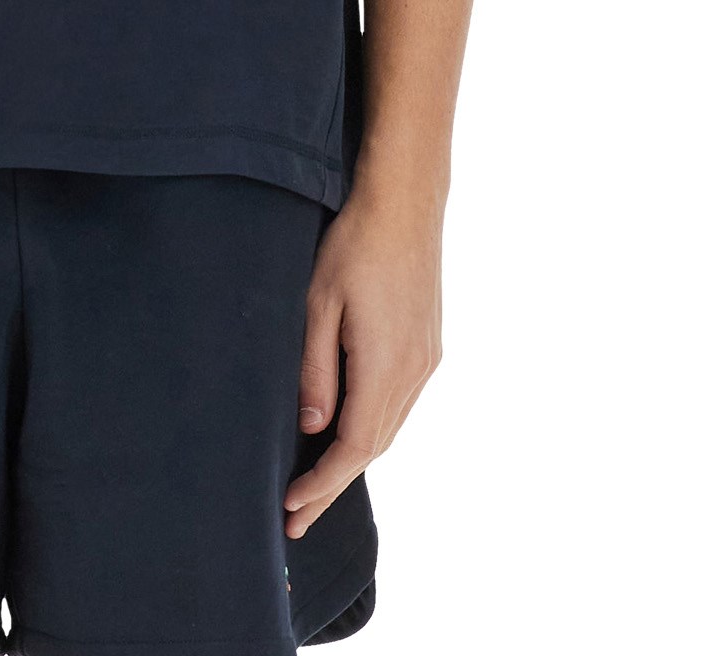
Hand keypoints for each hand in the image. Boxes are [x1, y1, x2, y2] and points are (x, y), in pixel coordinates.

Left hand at [284, 179, 442, 538]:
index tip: (292, 509)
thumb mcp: (318, 303)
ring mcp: (427, 360)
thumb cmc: (354, 244)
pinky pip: (400, 404)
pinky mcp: (429, 346)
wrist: (405, 204)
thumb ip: (315, 369)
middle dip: (334, 485)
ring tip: (317, 487)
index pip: (352, 447)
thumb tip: (313, 428)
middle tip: (297, 517)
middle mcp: (414, 372)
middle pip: (373, 447)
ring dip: (354, 460)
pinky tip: (349, 434)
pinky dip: (372, 429)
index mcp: (386, 366)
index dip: (322, 485)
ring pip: (389, 428)